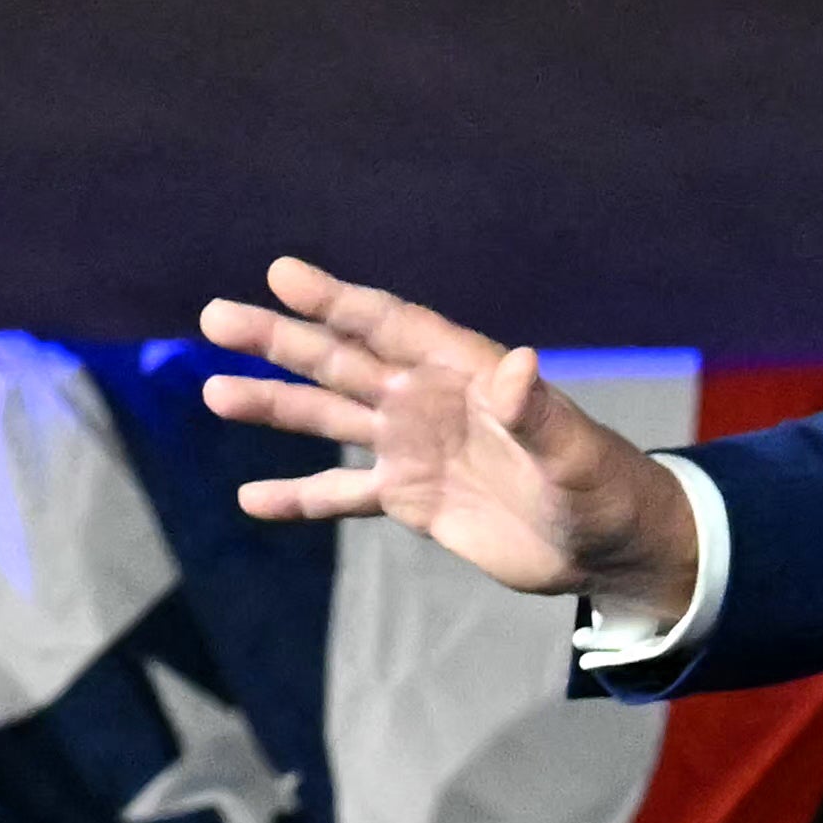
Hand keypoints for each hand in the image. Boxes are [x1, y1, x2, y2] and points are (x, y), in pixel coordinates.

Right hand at [192, 254, 702, 621]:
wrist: (610, 548)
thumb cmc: (605, 489)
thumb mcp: (576, 454)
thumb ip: (539, 413)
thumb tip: (518, 365)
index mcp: (464, 373)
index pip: (389, 325)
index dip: (336, 300)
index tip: (281, 274)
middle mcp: (427, 401)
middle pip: (340, 361)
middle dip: (279, 339)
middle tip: (215, 316)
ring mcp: (413, 449)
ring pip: (328, 420)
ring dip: (272, 406)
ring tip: (213, 392)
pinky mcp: (410, 500)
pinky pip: (341, 494)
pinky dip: (297, 497)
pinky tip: (250, 499)